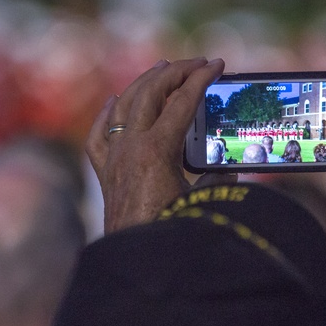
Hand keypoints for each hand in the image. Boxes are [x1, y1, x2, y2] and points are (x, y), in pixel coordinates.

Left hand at [87, 58, 224, 231]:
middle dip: (175, 72)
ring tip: (162, 67)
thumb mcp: (204, 201)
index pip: (182, 102)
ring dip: (145, 83)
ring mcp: (113, 158)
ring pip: (124, 106)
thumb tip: (225, 166)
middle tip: (196, 63)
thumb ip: (218, 176)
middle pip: (151, 94)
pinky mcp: (104, 173)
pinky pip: (99, 134)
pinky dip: (108, 113)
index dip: (201, 79)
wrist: (138, 262)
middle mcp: (130, 148)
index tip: (217, 65)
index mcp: (156, 150)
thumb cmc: (173, 233)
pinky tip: (114, 101)